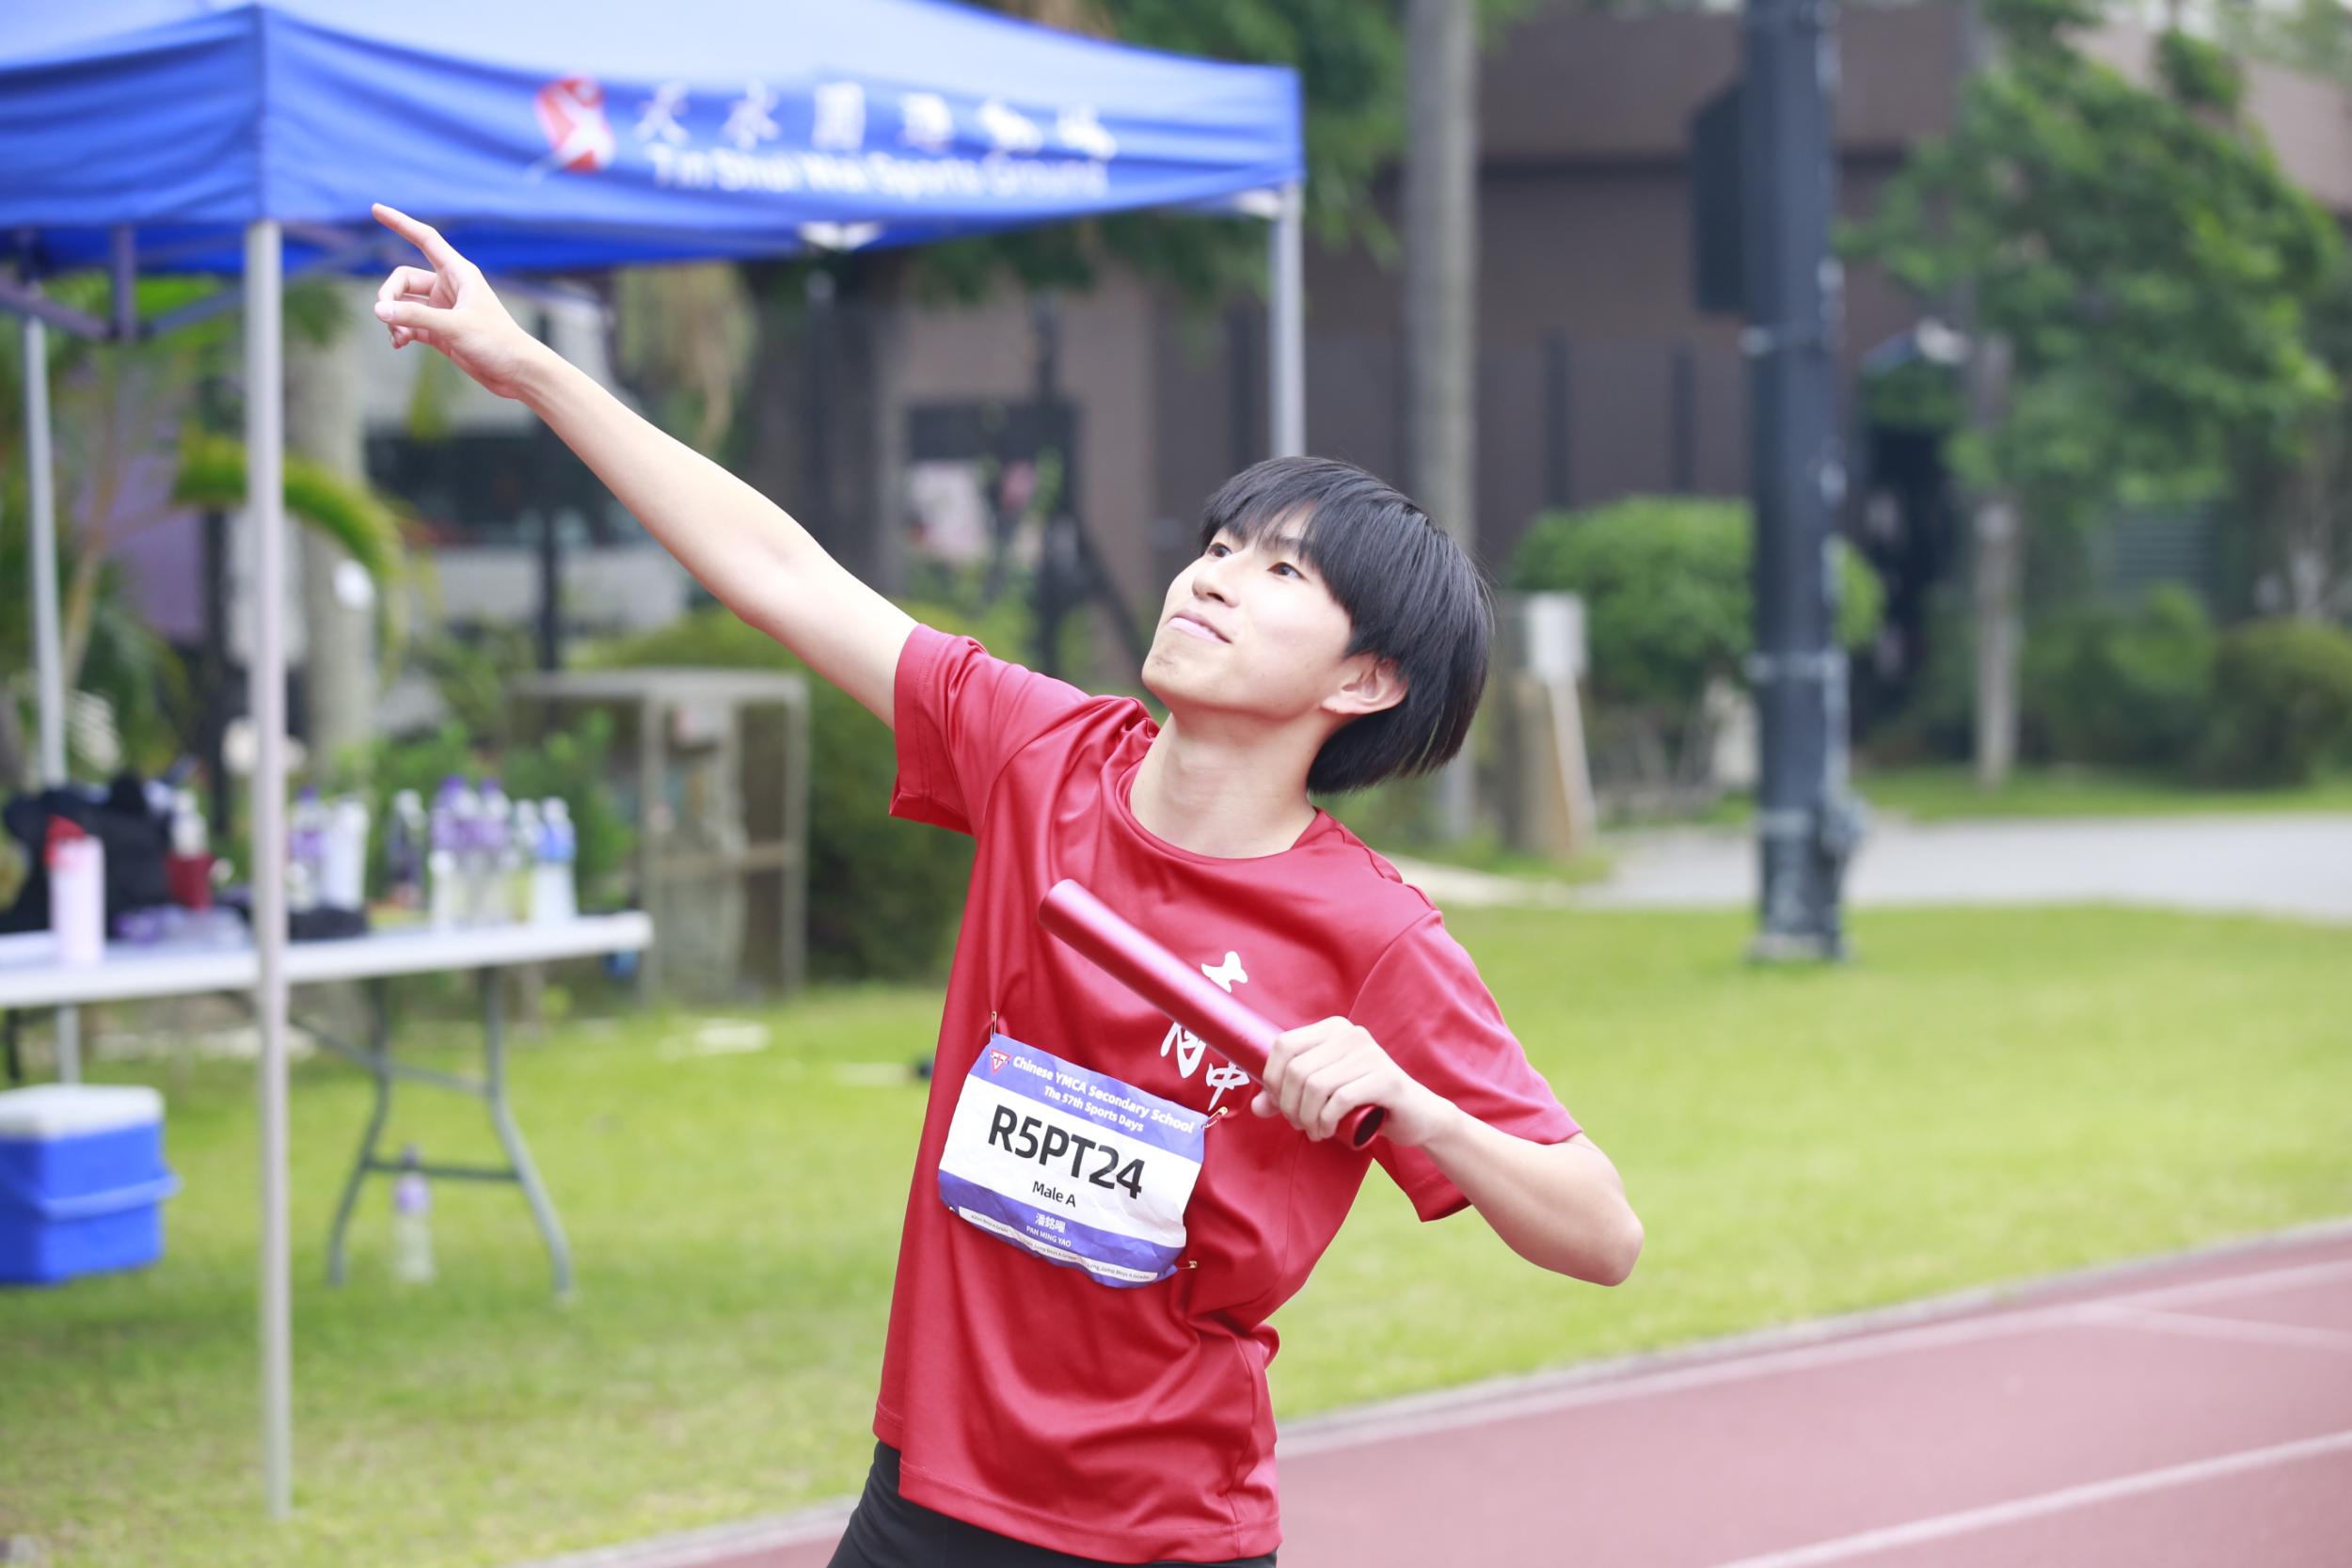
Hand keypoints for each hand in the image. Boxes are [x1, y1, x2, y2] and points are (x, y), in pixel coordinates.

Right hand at [369, 204, 545, 400]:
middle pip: (404, 278)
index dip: (400, 223)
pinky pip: (410, 324)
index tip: (375, 209)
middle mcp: (449, 287)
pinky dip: (401, 331)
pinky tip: (398, 344)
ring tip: (397, 337)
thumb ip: (415, 317)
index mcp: (459, 273)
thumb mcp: (454, 327)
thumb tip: (379, 310)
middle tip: (384, 316)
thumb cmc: (497, 343)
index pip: (425, 239)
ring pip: (404, 303)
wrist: (518, 373)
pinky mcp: (441, 331)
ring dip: (394, 318)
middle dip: (390, 295)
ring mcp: (443, 310)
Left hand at [1251, 1017, 1456, 1148]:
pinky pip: (1339, 1099)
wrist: (1416, 1116)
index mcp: (1332, 1029)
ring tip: (1314, 1131)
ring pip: (1314, 1086)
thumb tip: (1257, 1106)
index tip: (1279, 1104)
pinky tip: (1327, 1131)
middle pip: (1296, 1070)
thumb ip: (1289, 1097)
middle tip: (1299, 1124)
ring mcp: (1369, 1054)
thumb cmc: (1365, 1102)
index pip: (1283, 1045)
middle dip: (1288, 1105)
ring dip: (1306, 1117)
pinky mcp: (1385, 1078)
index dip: (1271, 1079)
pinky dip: (1325, 1121)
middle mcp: (1350, 1034)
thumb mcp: (1323, 1095)